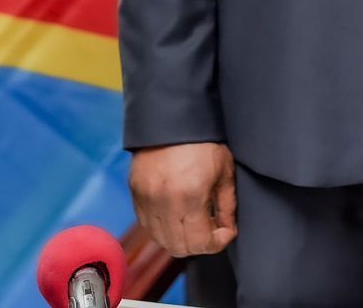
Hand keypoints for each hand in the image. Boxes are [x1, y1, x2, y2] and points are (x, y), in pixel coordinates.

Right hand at [129, 141, 237, 256]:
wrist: (173, 115)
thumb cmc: (203, 139)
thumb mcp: (224, 169)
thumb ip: (227, 204)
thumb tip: (227, 228)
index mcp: (190, 195)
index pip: (201, 242)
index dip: (218, 242)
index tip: (226, 232)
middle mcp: (165, 201)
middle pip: (179, 247)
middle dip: (199, 244)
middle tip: (211, 229)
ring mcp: (146, 198)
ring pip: (160, 239)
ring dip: (178, 239)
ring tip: (192, 223)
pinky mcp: (135, 191)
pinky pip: (146, 224)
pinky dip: (161, 227)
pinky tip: (175, 214)